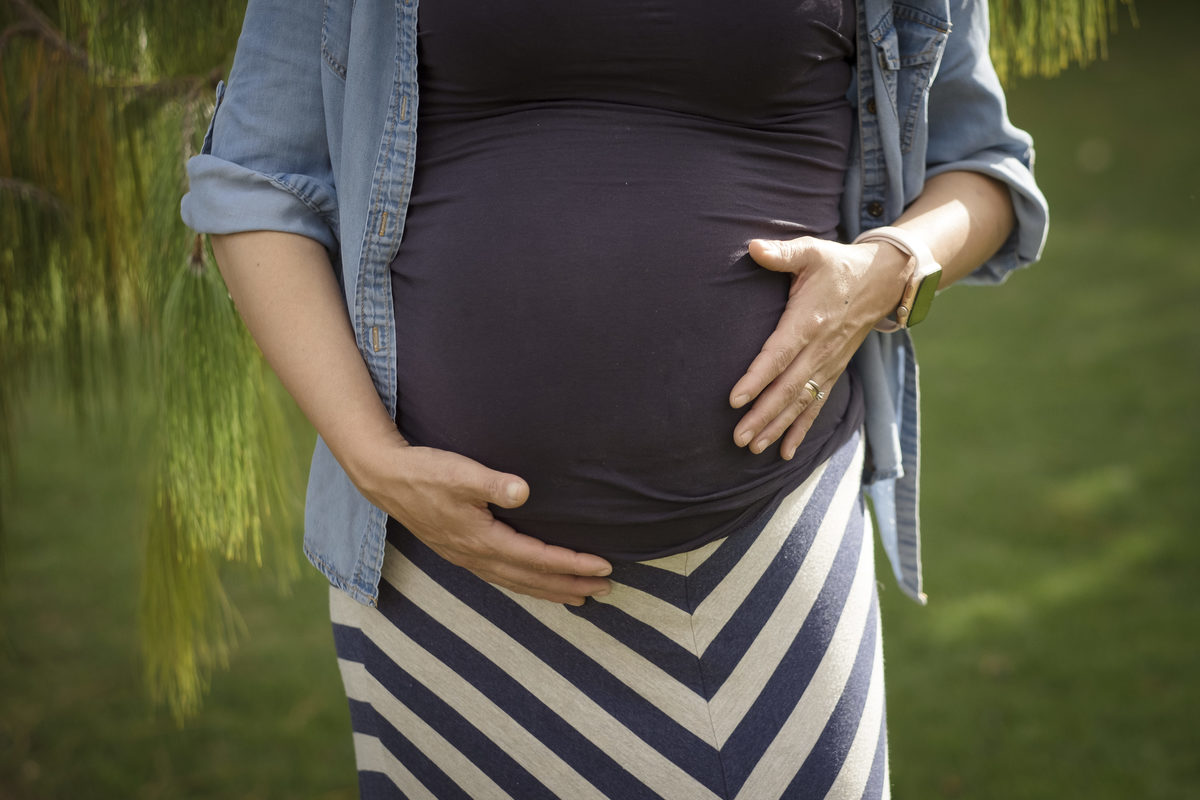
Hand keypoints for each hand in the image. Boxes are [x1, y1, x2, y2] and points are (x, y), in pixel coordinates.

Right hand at [352, 441, 612, 605]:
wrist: (385, 478)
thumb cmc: (424, 472)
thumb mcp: (458, 472)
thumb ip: (491, 483)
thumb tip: (524, 490)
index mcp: (482, 539)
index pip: (538, 558)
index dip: (572, 564)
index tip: (604, 565)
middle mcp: (476, 556)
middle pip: (533, 579)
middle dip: (570, 585)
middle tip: (607, 589)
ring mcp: (467, 558)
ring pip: (518, 583)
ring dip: (550, 591)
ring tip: (581, 598)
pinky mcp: (461, 552)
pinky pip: (503, 578)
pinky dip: (526, 585)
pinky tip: (536, 584)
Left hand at [729, 235, 911, 459]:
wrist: (883, 281)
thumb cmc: (837, 265)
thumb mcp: (812, 251)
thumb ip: (782, 252)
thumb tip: (752, 247)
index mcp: (808, 320)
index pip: (779, 354)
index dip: (758, 378)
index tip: (735, 399)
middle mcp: (819, 348)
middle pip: (788, 388)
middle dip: (763, 415)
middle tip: (738, 438)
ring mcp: (828, 364)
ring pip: (802, 403)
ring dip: (778, 427)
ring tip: (753, 448)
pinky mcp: (833, 371)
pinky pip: (817, 406)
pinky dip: (802, 430)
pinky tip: (785, 452)